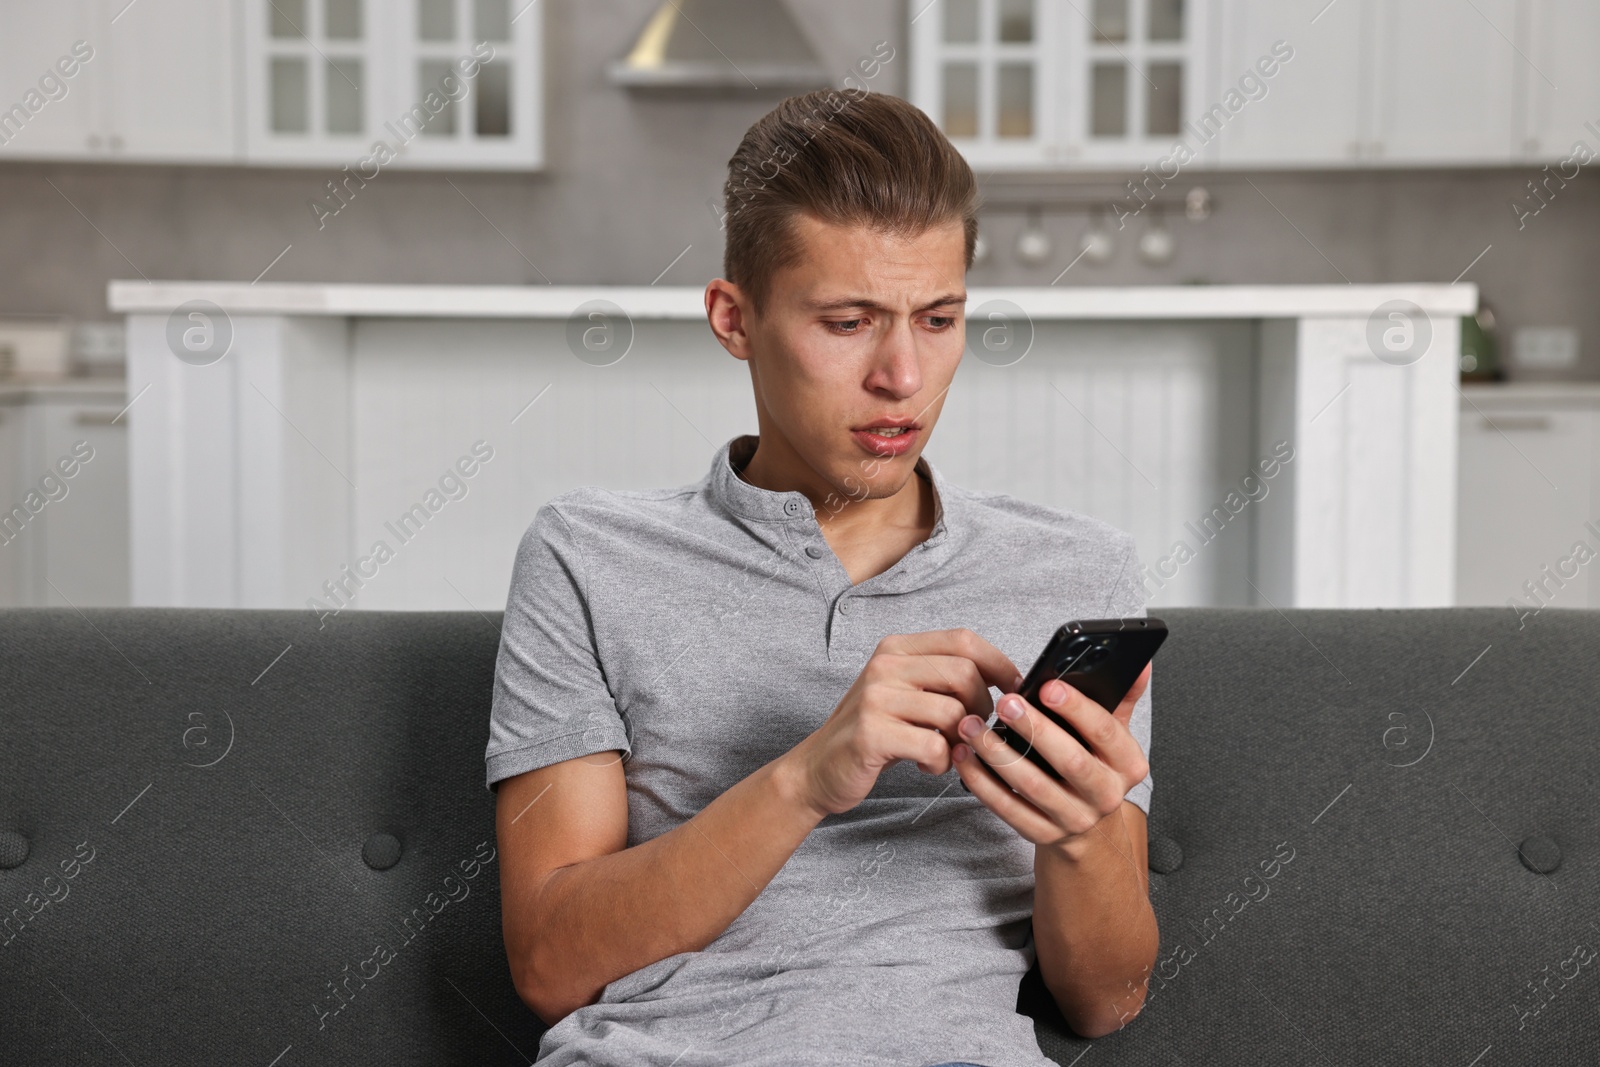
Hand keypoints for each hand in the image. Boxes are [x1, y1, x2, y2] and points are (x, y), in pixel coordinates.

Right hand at [783, 628, 1021, 817]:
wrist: (819, 767)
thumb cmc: (874, 732)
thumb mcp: (905, 693)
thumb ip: (943, 680)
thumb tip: (1008, 683)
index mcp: (897, 648)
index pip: (964, 640)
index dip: (999, 664)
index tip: (1015, 690)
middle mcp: (885, 665)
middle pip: (964, 674)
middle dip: (983, 709)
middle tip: (975, 732)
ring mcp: (875, 698)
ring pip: (954, 713)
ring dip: (962, 742)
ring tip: (947, 752)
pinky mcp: (871, 734)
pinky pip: (934, 746)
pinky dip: (941, 763)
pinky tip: (927, 766)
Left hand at [951, 664, 1151, 848]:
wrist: (1088, 826)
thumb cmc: (1095, 765)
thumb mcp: (1114, 735)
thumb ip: (1121, 697)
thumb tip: (1140, 662)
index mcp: (1128, 765)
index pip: (1106, 733)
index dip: (1077, 708)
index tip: (1048, 685)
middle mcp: (1105, 795)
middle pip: (1069, 761)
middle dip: (1035, 729)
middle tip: (1004, 702)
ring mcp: (1073, 819)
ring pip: (1031, 785)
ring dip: (997, 753)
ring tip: (971, 725)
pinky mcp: (1042, 834)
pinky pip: (1007, 808)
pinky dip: (982, 782)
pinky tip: (965, 756)